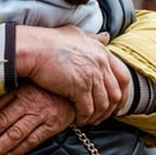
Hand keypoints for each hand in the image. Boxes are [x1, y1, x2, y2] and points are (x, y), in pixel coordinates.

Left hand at [0, 82, 74, 154]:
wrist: (74, 91)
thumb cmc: (43, 88)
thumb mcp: (24, 84)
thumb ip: (5, 93)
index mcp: (17, 89)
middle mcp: (28, 101)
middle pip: (1, 121)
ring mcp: (41, 114)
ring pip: (15, 133)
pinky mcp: (53, 125)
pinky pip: (34, 139)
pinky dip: (20, 149)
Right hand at [14, 25, 129, 124]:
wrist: (32, 48)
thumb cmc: (49, 41)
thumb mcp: (76, 34)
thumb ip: (93, 38)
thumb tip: (106, 37)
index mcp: (102, 52)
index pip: (123, 77)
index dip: (121, 94)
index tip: (116, 105)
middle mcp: (100, 63)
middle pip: (115, 93)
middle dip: (110, 109)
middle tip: (101, 117)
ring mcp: (92, 75)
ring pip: (103, 104)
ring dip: (96, 116)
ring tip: (88, 120)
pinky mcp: (79, 87)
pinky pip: (88, 109)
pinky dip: (84, 118)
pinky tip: (77, 120)